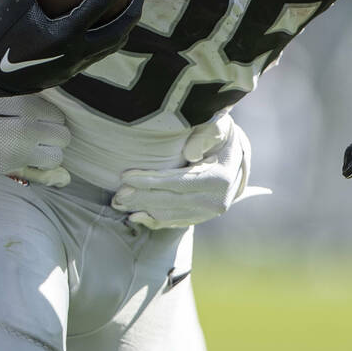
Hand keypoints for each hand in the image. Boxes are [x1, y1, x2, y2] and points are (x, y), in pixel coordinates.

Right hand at [0, 0, 142, 98]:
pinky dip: (103, 39)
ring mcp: (74, 66)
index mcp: (66, 33)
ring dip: (122, 28)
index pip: (101, 2)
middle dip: (133, 12)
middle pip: (118, 32)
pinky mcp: (67, 74)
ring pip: (109, 47)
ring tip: (126, 12)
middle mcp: (76, 53)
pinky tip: (97, 27)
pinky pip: (94, 54)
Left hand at [112, 114, 268, 229]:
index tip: (125, 176)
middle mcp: (215, 201)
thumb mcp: (217, 127)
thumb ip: (204, 135)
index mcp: (218, 179)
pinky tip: (136, 216)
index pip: (177, 182)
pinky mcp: (200, 217)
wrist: (234, 157)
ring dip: (142, 209)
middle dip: (140, 198)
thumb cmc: (219, 137)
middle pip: (169, 202)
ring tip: (119, 203)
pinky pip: (174, 222)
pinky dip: (153, 220)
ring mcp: (208, 213)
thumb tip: (189, 154)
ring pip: (169, 215)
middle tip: (117, 194)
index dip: (149, 180)